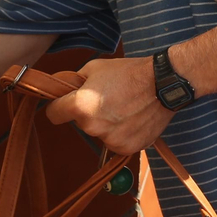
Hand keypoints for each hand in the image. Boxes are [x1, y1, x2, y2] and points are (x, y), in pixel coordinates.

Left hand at [43, 57, 172, 154]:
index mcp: (81, 106)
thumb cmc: (129, 73)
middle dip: (89, 113)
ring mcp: (110, 140)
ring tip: (124, 108)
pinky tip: (133, 119)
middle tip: (108, 99)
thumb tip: (60, 88)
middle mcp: (93, 127)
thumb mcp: (94, 68)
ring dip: (106, 124)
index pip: (53, 114)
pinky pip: (116, 142)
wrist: (163, 84)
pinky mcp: (127, 148)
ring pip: (99, 134)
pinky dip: (122, 133)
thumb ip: (73, 81)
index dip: (58, 107)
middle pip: (81, 123)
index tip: (65, 105)